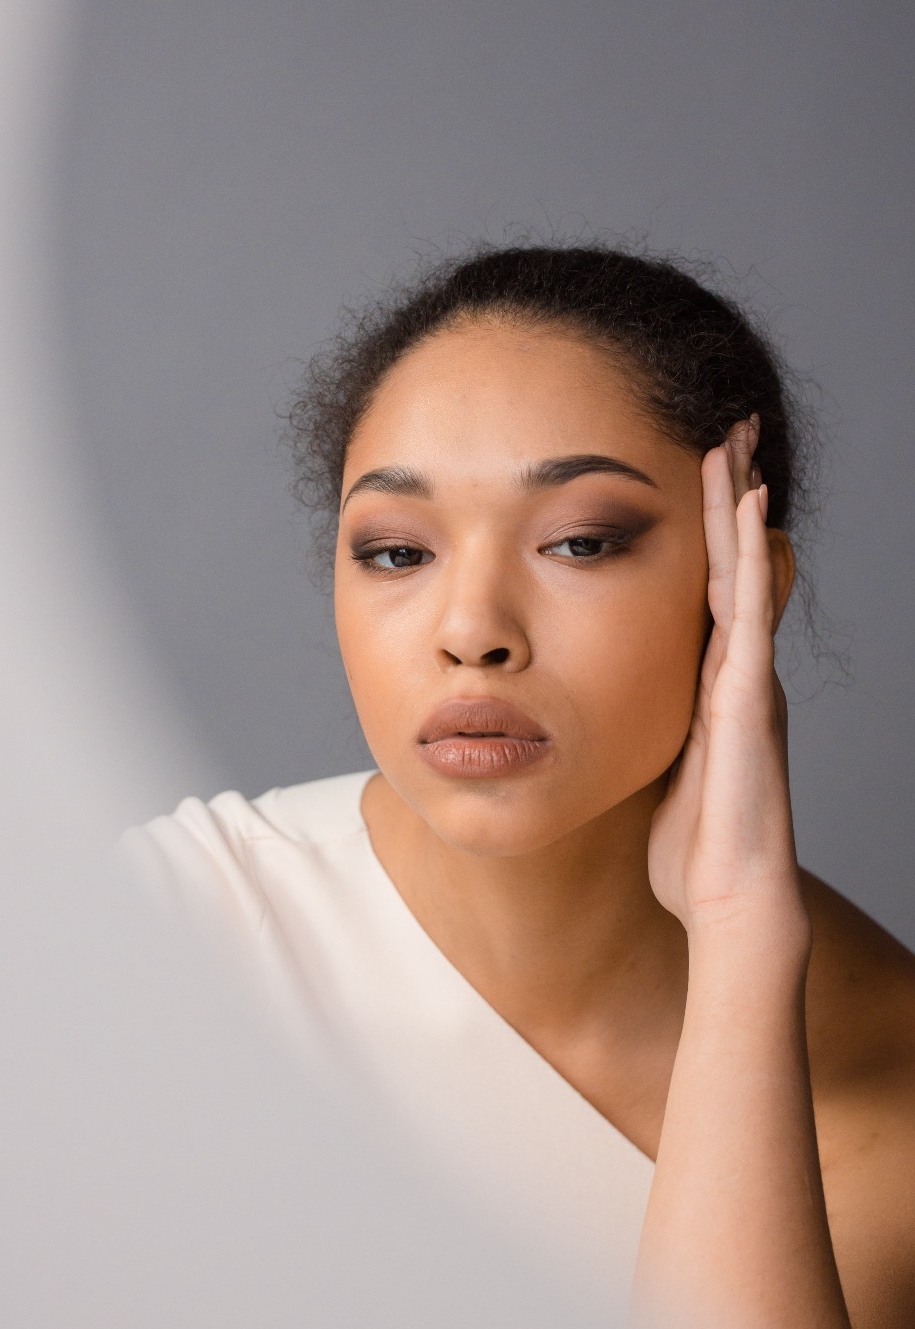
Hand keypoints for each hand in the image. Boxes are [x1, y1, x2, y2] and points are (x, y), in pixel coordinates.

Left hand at [647, 418, 804, 937]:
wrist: (729, 901)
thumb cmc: (689, 846)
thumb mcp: (648, 766)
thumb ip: (629, 728)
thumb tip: (580, 707)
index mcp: (705, 684)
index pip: (700, 587)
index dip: (698, 531)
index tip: (687, 472)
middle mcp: (734, 669)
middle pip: (728, 562)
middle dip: (726, 497)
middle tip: (722, 427)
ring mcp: (747, 678)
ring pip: (744, 570)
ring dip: (738, 503)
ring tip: (731, 440)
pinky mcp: (749, 695)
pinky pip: (749, 609)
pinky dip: (749, 552)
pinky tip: (749, 502)